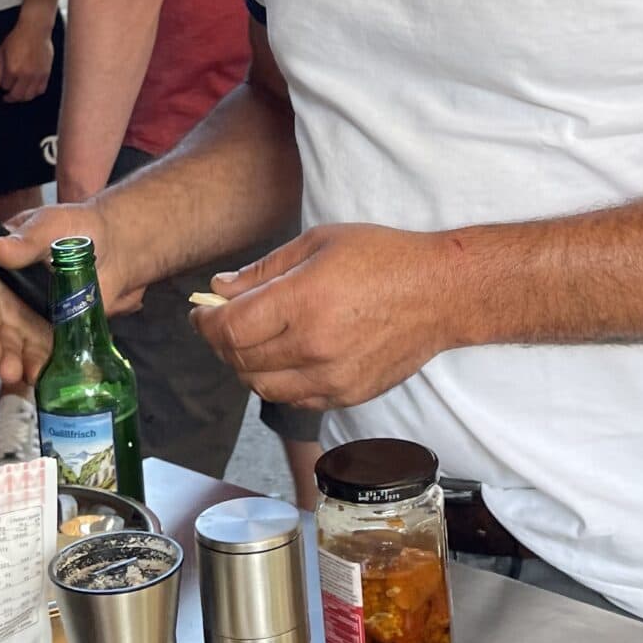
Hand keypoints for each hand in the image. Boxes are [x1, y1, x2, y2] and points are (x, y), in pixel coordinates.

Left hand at [0, 12, 54, 103]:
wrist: (35, 29)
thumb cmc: (18, 37)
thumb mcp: (1, 52)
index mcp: (12, 69)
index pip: (5, 87)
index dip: (3, 86)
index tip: (3, 84)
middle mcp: (25, 75)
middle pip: (17, 95)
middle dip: (11, 97)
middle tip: (8, 97)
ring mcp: (37, 75)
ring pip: (29, 96)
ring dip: (22, 97)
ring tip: (19, 93)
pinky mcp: (46, 73)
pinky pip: (41, 90)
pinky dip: (34, 93)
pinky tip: (30, 89)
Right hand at [0, 198, 143, 388]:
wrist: (115, 251)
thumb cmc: (77, 230)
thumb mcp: (52, 225)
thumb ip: (28, 239)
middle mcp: (0, 295)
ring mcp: (19, 321)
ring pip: (1, 344)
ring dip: (3, 359)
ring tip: (11, 372)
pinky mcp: (40, 339)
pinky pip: (30, 357)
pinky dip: (31, 368)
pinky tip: (37, 375)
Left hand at [193, 223, 454, 409]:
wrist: (440, 293)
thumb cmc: (383, 258)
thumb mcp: (319, 243)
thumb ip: (264, 270)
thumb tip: (220, 289)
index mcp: (303, 302)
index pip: (230, 329)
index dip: (206, 323)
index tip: (203, 313)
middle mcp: (314, 346)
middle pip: (240, 360)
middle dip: (221, 342)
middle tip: (223, 323)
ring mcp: (332, 377)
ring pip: (262, 387)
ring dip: (246, 366)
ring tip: (255, 341)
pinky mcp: (347, 395)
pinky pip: (294, 399)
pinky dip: (278, 383)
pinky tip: (286, 358)